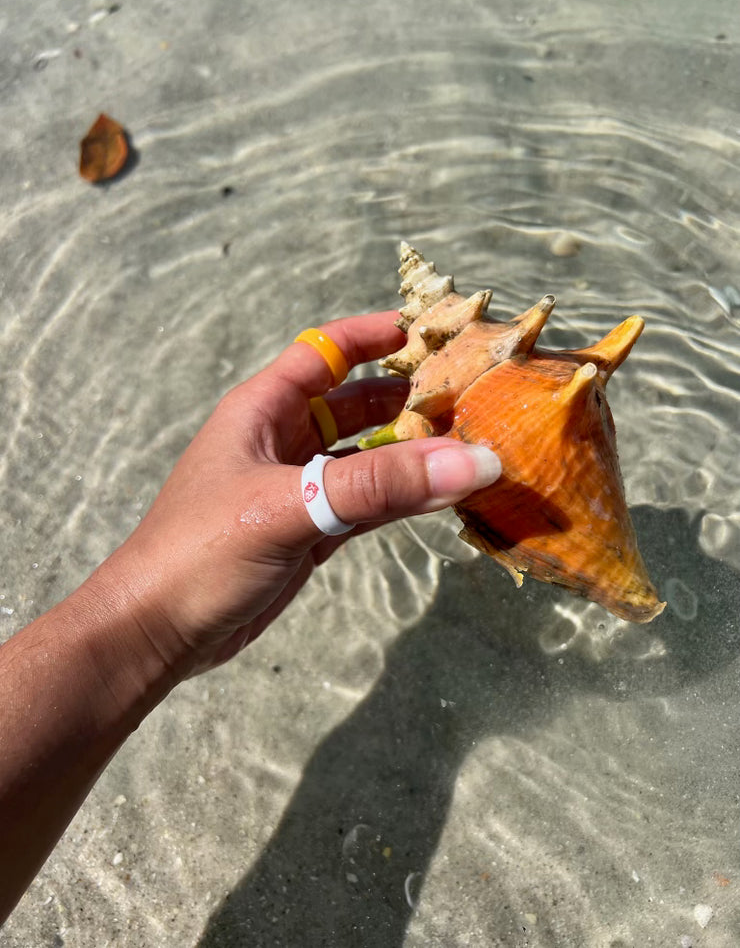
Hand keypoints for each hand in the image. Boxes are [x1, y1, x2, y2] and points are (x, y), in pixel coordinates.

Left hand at [98, 310, 501, 677]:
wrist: (157, 630)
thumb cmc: (203, 550)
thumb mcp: (289, 506)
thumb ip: (378, 485)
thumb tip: (472, 460)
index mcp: (263, 410)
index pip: (324, 353)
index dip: (372, 337)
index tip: (427, 333)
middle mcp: (282, 441)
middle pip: (354, 404)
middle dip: (405, 398)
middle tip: (466, 398)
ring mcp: (297, 489)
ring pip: (364, 458)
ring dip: (409, 454)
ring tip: (467, 446)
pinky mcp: (308, 532)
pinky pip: (365, 504)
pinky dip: (399, 500)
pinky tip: (438, 497)